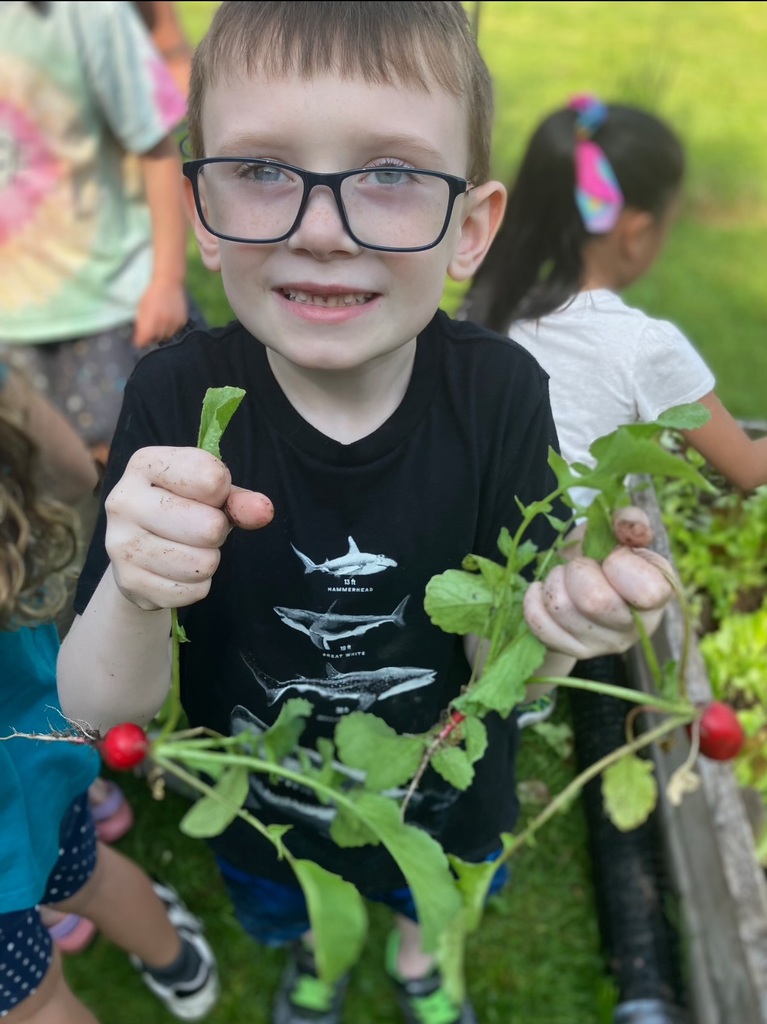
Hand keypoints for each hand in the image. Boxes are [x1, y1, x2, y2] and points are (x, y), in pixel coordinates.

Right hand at [105, 447, 273, 609]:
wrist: (138, 553)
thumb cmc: (182, 510)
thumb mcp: (212, 494)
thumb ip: (239, 499)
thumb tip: (263, 510)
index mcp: (145, 464)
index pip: (210, 477)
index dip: (223, 491)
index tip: (212, 494)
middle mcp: (124, 500)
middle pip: (208, 527)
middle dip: (217, 532)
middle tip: (201, 529)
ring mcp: (120, 544)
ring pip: (202, 564)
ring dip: (208, 561)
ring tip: (190, 549)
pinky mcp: (128, 582)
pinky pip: (192, 592)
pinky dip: (197, 586)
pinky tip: (178, 572)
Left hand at [133, 281, 188, 348]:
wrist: (168, 282)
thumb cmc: (152, 294)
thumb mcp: (141, 309)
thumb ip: (141, 325)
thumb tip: (140, 339)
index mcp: (149, 322)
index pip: (143, 341)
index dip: (140, 341)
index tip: (139, 340)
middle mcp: (162, 325)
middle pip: (155, 340)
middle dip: (151, 336)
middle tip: (150, 327)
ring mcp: (173, 323)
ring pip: (167, 336)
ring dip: (162, 332)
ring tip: (160, 320)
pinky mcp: (182, 321)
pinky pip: (175, 330)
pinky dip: (171, 327)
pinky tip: (168, 317)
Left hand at [523, 513, 674, 660]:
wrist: (576, 579)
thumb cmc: (602, 551)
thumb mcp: (615, 528)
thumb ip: (628, 519)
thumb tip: (631, 529)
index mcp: (659, 593)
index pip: (649, 591)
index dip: (620, 564)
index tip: (611, 555)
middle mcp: (637, 627)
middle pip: (595, 602)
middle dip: (578, 570)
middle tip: (581, 565)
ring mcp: (605, 644)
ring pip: (561, 609)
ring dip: (555, 581)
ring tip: (563, 575)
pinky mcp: (574, 650)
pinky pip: (538, 623)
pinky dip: (534, 599)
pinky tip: (544, 591)